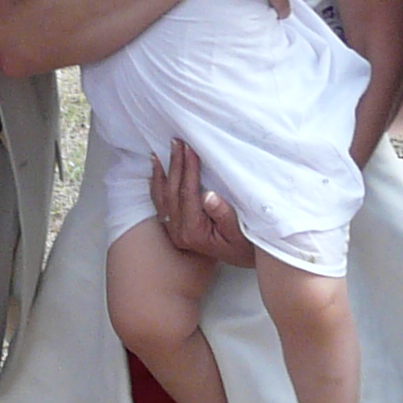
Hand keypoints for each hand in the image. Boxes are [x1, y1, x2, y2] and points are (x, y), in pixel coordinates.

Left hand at [149, 140, 254, 265]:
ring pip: (162, 198)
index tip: (191, 149)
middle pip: (172, 193)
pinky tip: (156, 171)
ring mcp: (173, 231)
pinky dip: (157, 185)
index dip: (189, 170)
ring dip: (161, 173)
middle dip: (175, 165)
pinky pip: (161, 204)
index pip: (188, 194)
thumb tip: (209, 196)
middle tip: (176, 142)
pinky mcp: (173, 228)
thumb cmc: (245, 245)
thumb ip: (224, 214)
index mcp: (193, 233)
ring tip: (159, 152)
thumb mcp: (240, 232)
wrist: (243, 260)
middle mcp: (178, 232)